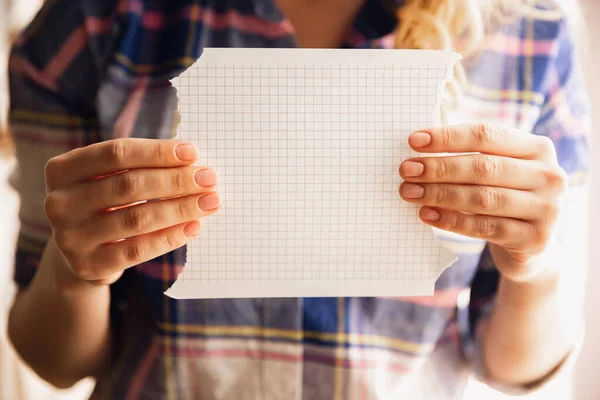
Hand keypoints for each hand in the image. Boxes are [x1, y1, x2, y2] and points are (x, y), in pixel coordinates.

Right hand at [44, 139, 220, 284]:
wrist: (81, 252)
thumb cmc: (105, 203)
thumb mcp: (110, 178)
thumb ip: (141, 167)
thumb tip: (192, 162)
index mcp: (63, 169)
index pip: (116, 153)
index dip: (157, 152)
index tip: (193, 153)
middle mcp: (59, 202)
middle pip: (129, 185)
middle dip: (175, 180)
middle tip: (209, 179)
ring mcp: (70, 237)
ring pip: (136, 218)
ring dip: (180, 208)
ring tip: (210, 202)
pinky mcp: (88, 265)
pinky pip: (137, 250)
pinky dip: (169, 237)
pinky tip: (193, 227)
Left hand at [399, 123, 567, 281]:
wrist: (530, 245)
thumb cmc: (503, 196)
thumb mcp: (495, 171)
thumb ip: (468, 156)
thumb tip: (419, 149)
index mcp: (537, 148)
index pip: (487, 135)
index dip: (448, 137)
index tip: (414, 140)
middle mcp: (548, 175)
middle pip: (484, 167)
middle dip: (439, 168)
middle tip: (406, 170)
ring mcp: (546, 208)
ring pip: (483, 198)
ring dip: (440, 194)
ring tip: (410, 192)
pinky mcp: (535, 238)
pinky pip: (485, 227)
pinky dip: (451, 221)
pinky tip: (426, 214)